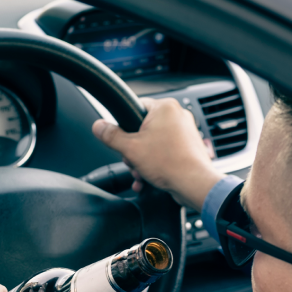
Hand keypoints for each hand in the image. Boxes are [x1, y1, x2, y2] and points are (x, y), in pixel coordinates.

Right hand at [92, 97, 222, 210]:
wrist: (193, 184)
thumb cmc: (170, 164)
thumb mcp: (130, 149)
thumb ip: (111, 136)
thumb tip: (98, 126)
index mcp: (165, 107)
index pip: (136, 107)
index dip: (125, 126)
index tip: (123, 140)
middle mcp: (177, 116)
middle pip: (143, 129)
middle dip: (134, 150)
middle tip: (133, 161)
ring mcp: (185, 132)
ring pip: (154, 144)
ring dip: (143, 161)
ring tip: (142, 173)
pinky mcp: (188, 148)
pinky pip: (165, 153)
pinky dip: (155, 165)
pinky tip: (149, 178)